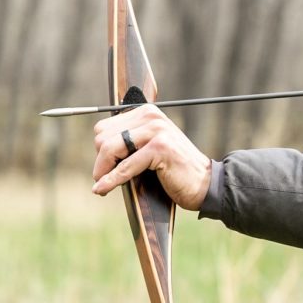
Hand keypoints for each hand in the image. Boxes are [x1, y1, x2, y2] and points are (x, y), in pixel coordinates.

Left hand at [92, 104, 211, 210]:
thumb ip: (129, 141)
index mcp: (147, 112)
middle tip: (108, 177)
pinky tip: (103, 189)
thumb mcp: (150, 148)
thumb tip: (97, 146)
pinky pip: (125, 166)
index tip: (107, 167)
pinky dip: (111, 180)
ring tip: (104, 184)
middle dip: (101, 160)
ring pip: (109, 148)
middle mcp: (151, 116)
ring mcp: (157, 130)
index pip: (104, 127)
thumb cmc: (174, 169)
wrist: (204, 183)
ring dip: (103, 170)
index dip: (102, 150)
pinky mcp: (160, 147)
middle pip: (102, 137)